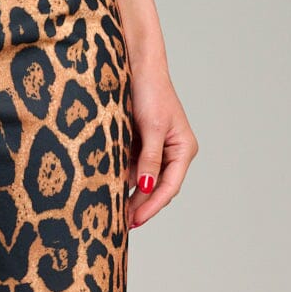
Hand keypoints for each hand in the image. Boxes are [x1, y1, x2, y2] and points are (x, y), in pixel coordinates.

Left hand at [125, 56, 198, 229]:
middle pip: (157, 189)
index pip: (169, 187)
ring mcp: (155, 151)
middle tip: (120, 225)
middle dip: (140, 206)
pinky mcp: (139, 147)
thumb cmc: (150, 91)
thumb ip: (149, 159)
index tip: (135, 220)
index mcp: (183, 149)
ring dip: (129, 197)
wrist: (136, 66)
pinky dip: (121, 182)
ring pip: (142, 183)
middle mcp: (172, 153)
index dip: (152, 206)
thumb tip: (145, 187)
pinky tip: (108, 193)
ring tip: (112, 214)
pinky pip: (131, 170)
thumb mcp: (150, 127)